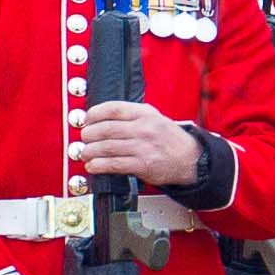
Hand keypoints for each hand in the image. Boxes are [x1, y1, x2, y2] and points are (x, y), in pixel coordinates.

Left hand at [80, 101, 201, 184]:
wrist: (190, 158)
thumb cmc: (169, 139)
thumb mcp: (154, 118)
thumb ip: (130, 116)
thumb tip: (100, 119)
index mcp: (145, 113)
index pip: (112, 108)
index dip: (94, 114)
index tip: (87, 120)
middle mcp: (144, 128)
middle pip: (105, 129)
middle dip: (88, 135)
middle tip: (84, 139)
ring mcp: (143, 147)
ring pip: (106, 147)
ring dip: (90, 152)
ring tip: (85, 154)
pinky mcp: (143, 165)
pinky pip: (114, 164)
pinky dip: (99, 166)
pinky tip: (93, 166)